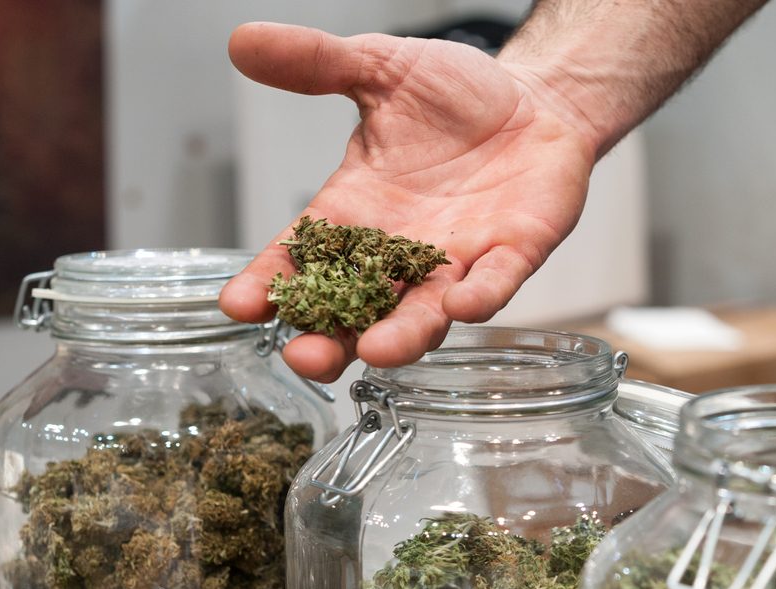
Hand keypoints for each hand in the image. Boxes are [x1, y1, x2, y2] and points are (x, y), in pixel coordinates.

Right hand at [219, 22, 597, 381]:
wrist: (534, 98)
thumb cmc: (454, 96)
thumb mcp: (379, 70)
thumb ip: (316, 64)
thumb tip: (243, 42)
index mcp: (358, 211)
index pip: (303, 255)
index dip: (271, 281)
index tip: (241, 306)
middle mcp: (401, 250)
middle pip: (356, 309)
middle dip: (331, 338)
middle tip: (304, 358)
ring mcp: (458, 258)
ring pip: (424, 312)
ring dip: (401, 336)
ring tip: (374, 350)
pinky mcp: (515, 251)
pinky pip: (496, 282)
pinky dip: (481, 297)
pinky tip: (462, 305)